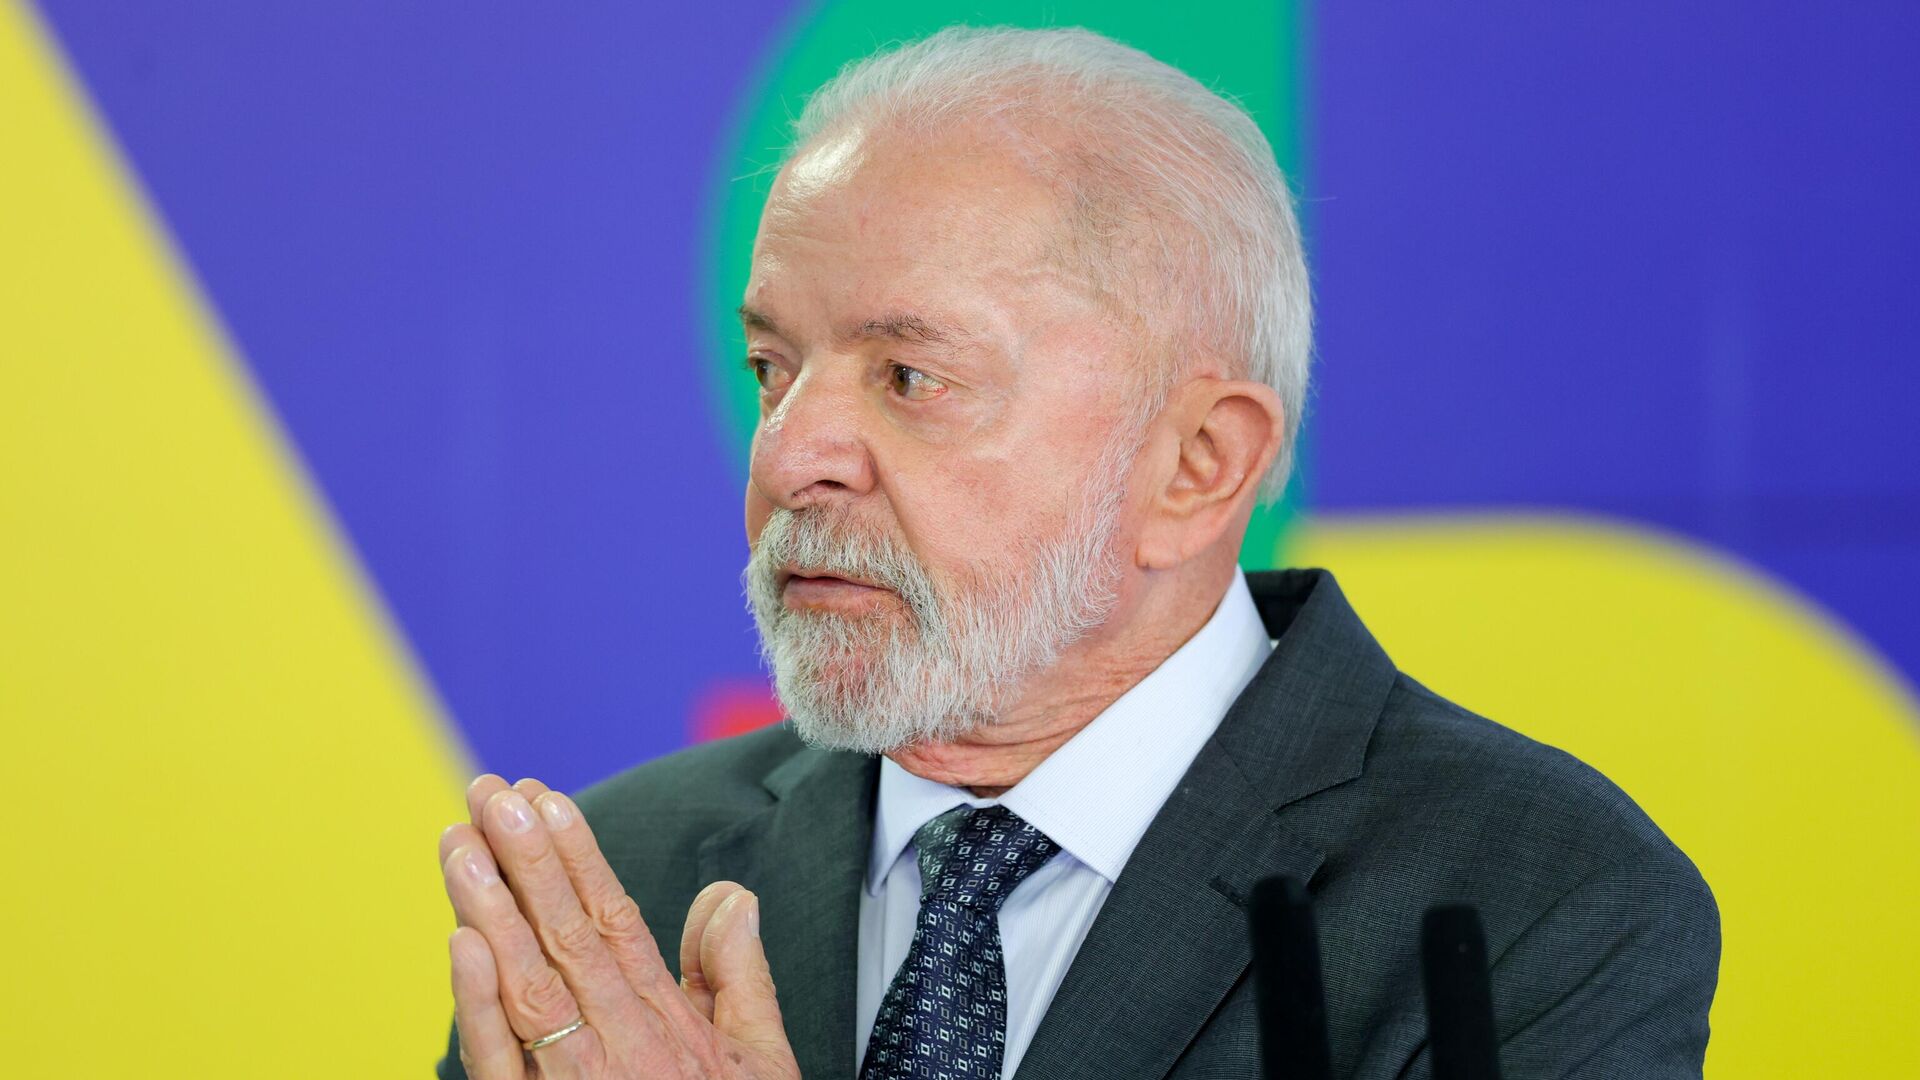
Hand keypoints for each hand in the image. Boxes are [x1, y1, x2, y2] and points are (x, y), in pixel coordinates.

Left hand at [439, 775, 800, 1079]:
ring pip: (526, 981)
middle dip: (525, 856)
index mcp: (666, 1021)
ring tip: (457, 841)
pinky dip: (480, 1002)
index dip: (577, 855)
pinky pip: (503, 1061)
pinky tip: (462, 942)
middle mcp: (621, 1042)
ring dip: (490, 906)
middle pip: (565, 933)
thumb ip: (737, 978)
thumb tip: (728, 896)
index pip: (613, 918)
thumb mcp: (760, 1061)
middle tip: (489, 791)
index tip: (545, 796)